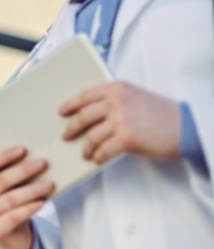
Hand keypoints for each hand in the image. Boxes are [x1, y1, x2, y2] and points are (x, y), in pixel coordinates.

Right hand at [0, 146, 54, 248]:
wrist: (7, 236)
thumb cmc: (6, 205)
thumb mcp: (1, 190)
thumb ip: (6, 175)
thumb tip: (31, 157)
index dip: (5, 156)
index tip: (23, 149)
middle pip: (0, 181)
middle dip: (23, 171)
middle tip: (43, 163)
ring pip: (9, 199)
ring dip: (31, 190)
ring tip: (49, 184)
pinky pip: (13, 217)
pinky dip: (29, 209)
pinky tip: (42, 202)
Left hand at [60, 81, 180, 163]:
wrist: (187, 127)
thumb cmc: (162, 114)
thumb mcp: (136, 97)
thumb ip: (114, 100)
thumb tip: (90, 115)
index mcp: (117, 88)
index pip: (84, 95)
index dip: (69, 105)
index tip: (61, 112)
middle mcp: (116, 101)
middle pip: (82, 116)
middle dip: (71, 129)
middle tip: (66, 136)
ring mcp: (121, 119)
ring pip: (91, 136)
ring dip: (86, 148)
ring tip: (86, 153)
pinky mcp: (127, 138)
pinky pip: (103, 150)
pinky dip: (98, 157)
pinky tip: (98, 160)